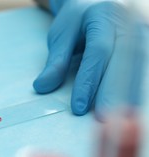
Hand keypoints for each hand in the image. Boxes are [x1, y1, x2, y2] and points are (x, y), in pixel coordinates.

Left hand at [33, 0, 145, 118]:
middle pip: (124, 60)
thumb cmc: (79, 20)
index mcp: (104, 15)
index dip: (89, 81)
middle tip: (105, 122)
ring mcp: (143, 33)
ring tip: (119, 122)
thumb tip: (41, 87)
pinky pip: (142, 70)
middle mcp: (129, 23)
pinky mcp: (146, 45)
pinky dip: (135, 91)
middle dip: (114, 93)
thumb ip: (55, 60)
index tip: (79, 108)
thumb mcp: (62, 34)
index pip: (98, 51)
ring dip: (129, 96)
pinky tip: (128, 110)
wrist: (100, 1)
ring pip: (138, 66)